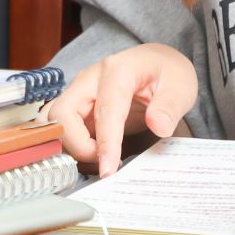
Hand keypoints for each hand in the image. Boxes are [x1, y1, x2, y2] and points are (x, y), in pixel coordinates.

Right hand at [48, 43, 198, 176]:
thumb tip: (159, 126)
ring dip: (68, 146)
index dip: (105, 143)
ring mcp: (79, 91)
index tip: (108, 169)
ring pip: (54, 121)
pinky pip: (60, 127)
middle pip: (62, 113)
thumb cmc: (167, 73)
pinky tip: (91, 156)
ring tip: (97, 160)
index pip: (105, 110)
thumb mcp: (181, 86)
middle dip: (77, 145)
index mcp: (117, 70)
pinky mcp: (76, 105)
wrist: (156, 64)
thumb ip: (170, 106)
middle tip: (105, 162)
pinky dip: (68, 145)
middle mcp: (90, 79)